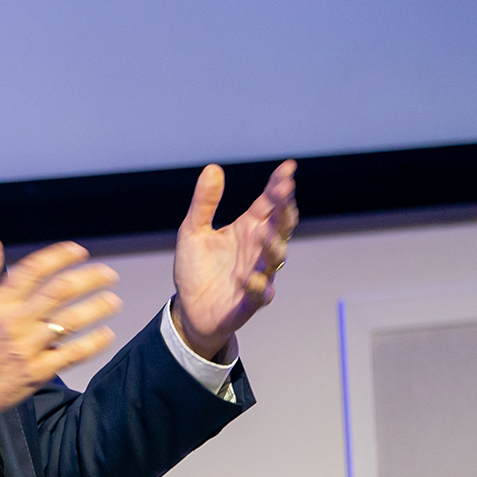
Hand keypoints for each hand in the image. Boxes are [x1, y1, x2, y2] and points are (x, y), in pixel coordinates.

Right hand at [0, 238, 121, 430]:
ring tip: (112, 301)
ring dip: (96, 308)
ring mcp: (27, 347)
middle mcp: (15, 322)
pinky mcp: (36, 372)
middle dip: (89, 278)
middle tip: (106, 274)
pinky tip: (105, 335)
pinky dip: (92, 344)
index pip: (33, 269)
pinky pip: (71, 355)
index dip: (59, 256)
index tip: (78, 252)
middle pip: (59, 291)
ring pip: (69, 321)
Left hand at [171, 160, 297, 360]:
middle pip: (280, 227)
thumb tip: (212, 168)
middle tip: (283, 192)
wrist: (189, 308)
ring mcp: (258, 274)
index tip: (288, 168)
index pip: (269, 204)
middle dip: (283, 209)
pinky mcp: (249, 301)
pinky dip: (255, 285)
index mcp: (248, 229)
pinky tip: (247, 276)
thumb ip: (204, 203)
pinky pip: (260, 293)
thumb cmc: (196, 268)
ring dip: (272, 245)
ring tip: (264, 233)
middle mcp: (258, 249)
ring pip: (276, 258)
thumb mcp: (193, 231)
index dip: (279, 186)